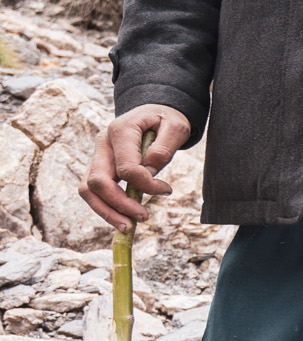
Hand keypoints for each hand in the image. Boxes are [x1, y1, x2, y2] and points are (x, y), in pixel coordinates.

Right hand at [79, 105, 190, 231]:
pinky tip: (124, 219)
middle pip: (97, 181)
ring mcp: (98, 156)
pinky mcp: (99, 167)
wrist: (153, 112)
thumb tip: (149, 171)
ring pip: (88, 189)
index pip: (126, 167)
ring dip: (107, 212)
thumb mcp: (175, 126)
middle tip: (143, 218)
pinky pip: (93, 192)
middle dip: (118, 204)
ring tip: (128, 228)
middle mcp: (103, 143)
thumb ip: (164, 147)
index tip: (166, 190)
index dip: (145, 185)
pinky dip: (106, 208)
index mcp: (120, 130)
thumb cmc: (166, 120)